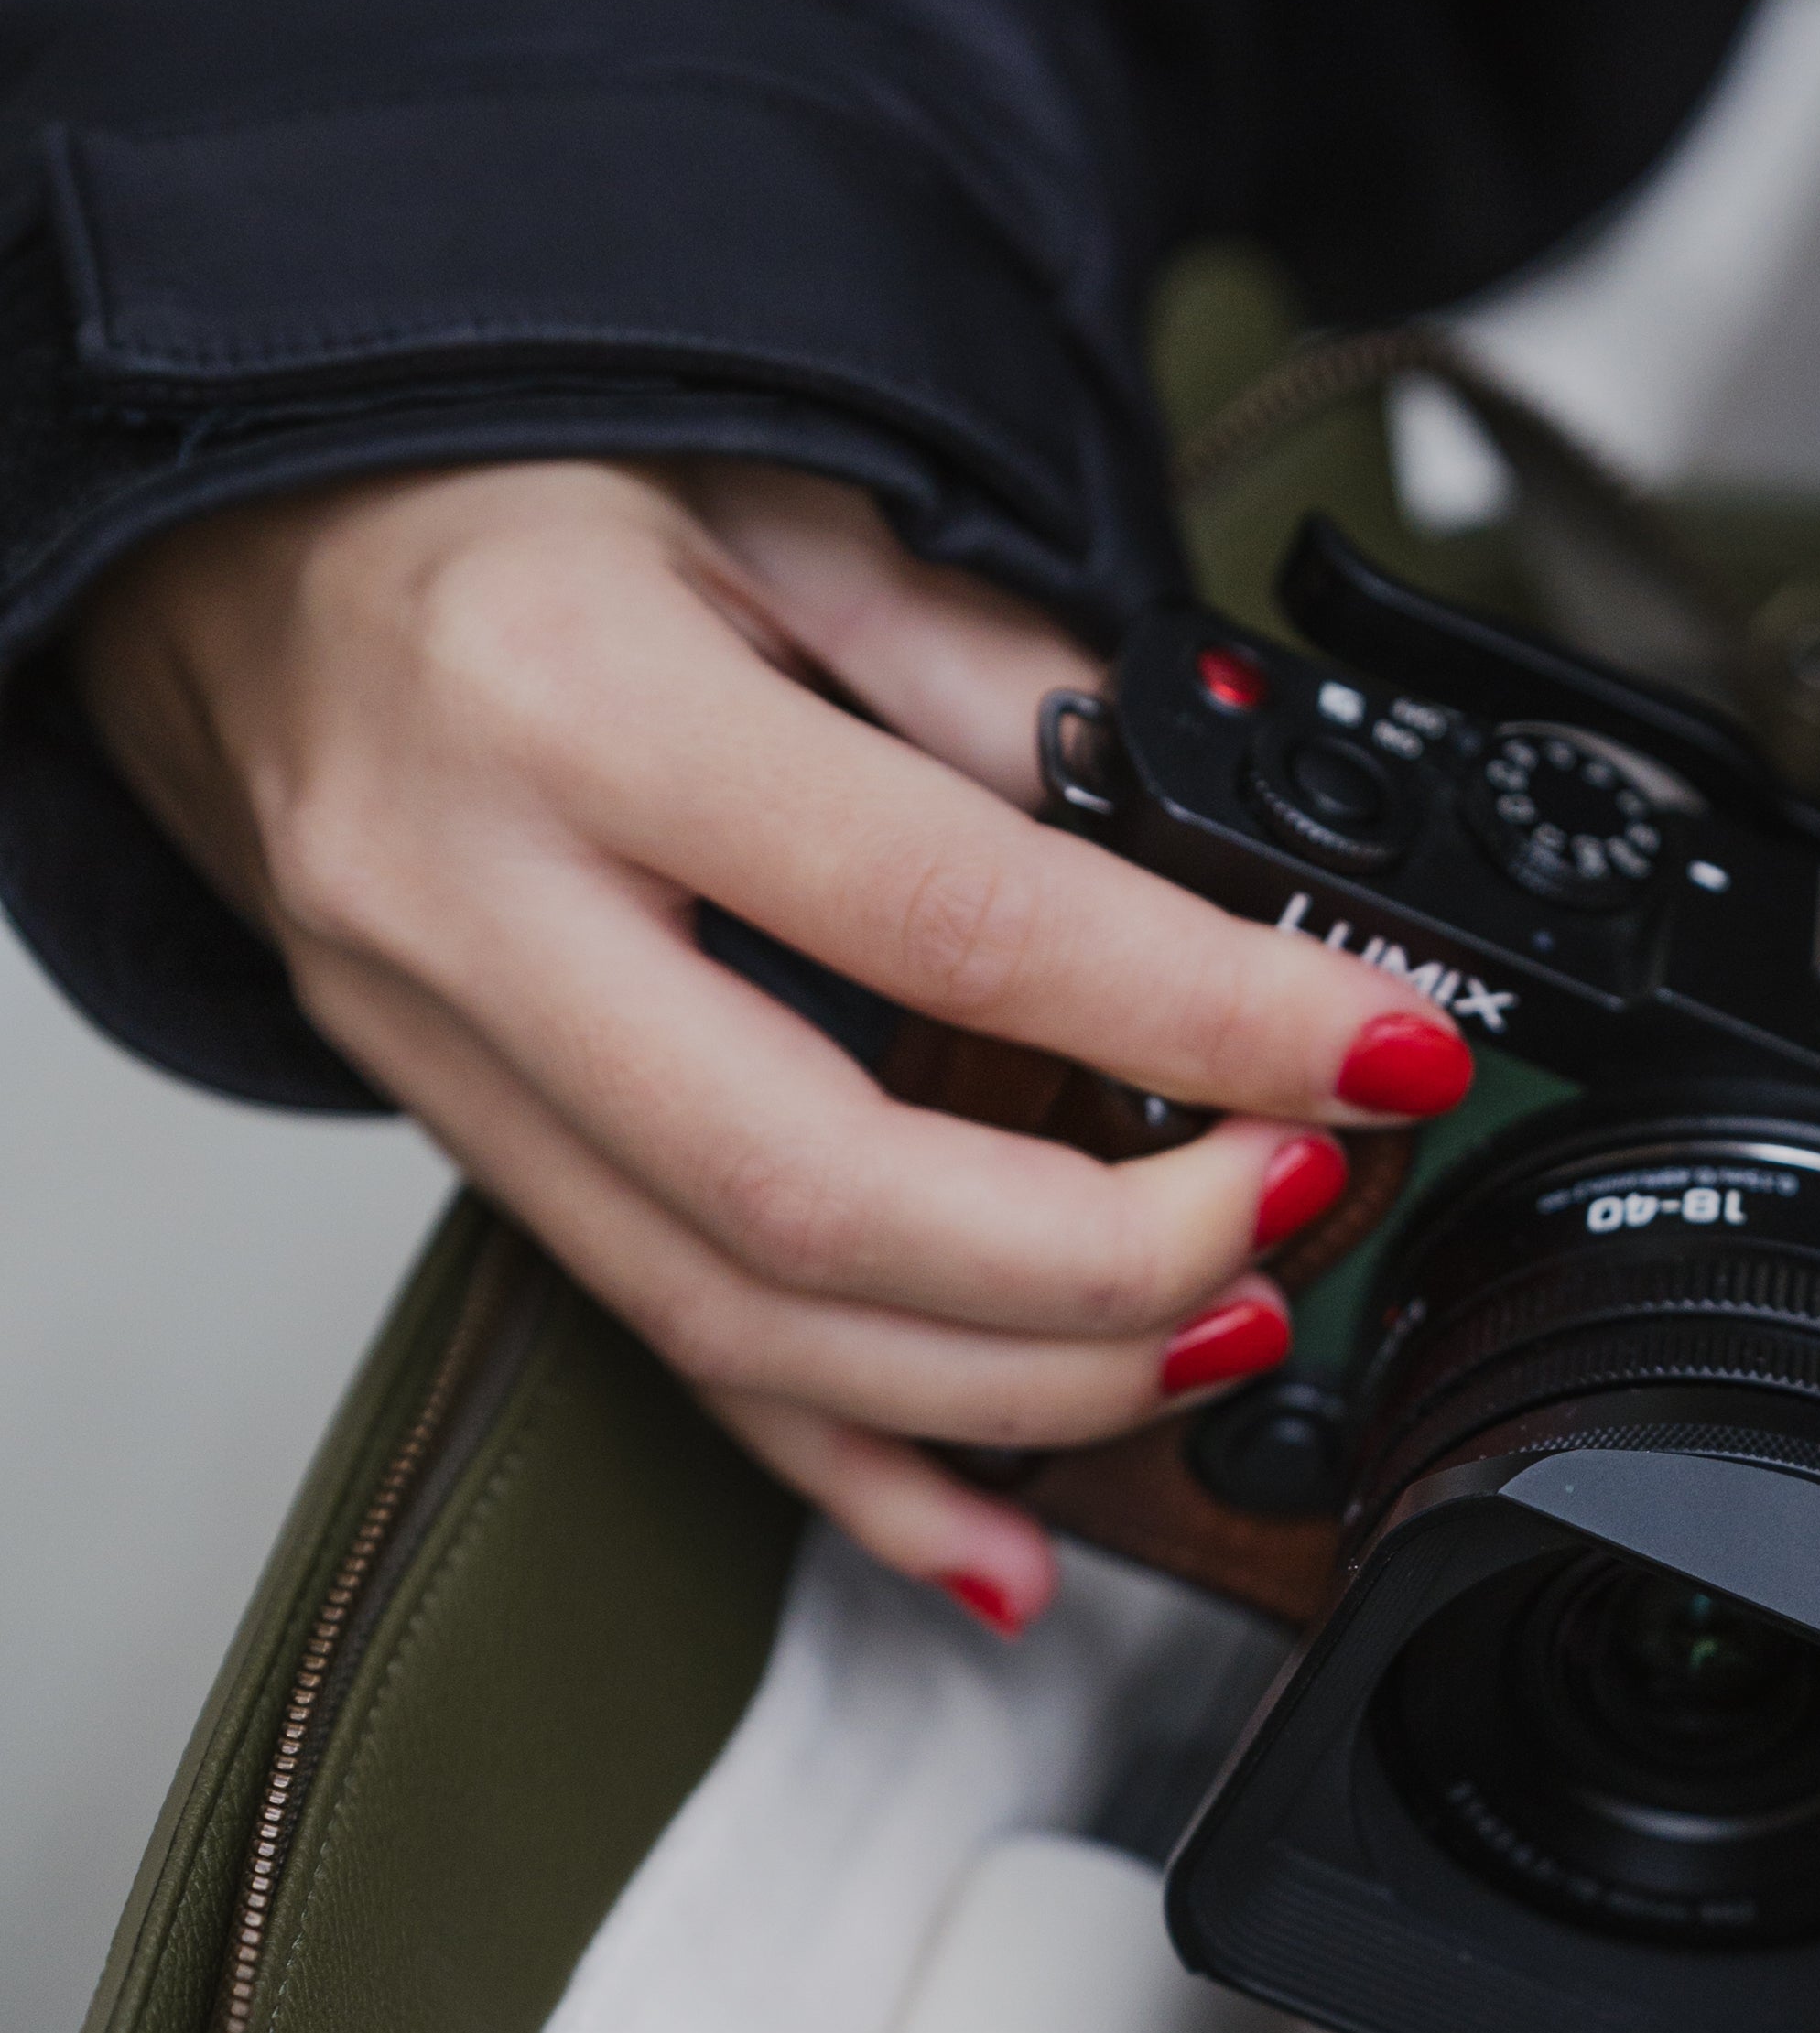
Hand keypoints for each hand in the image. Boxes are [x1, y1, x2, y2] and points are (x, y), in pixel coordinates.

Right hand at [71, 459, 1475, 1621]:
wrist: (233, 547)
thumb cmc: (487, 496)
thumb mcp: (764, 491)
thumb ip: (982, 667)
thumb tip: (1198, 832)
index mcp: (568, 702)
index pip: (943, 915)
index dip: (1194, 1011)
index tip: (1373, 1050)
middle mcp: (480, 912)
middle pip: (823, 1193)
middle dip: (1105, 1256)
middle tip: (1289, 1210)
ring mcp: (449, 1064)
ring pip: (746, 1326)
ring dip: (1016, 1387)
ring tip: (1212, 1338)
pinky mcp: (468, 1157)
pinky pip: (670, 1367)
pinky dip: (854, 1480)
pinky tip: (998, 1542)